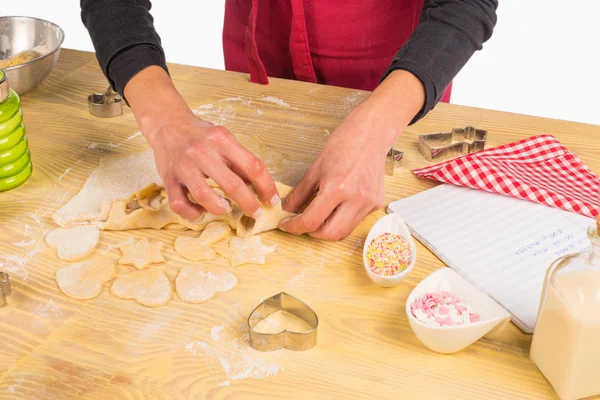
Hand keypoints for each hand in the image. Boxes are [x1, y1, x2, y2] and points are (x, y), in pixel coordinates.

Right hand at [124, 67, 279, 220]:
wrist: (167, 124)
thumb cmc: (201, 135)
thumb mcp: (224, 139)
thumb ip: (240, 160)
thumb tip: (260, 186)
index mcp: (221, 140)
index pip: (252, 166)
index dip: (266, 186)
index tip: (272, 200)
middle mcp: (202, 152)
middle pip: (232, 184)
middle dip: (249, 203)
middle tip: (256, 212)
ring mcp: (183, 166)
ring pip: (204, 196)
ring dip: (219, 208)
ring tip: (226, 209)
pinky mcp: (168, 179)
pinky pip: (179, 204)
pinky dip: (193, 213)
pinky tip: (202, 211)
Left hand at [279, 70, 424, 240]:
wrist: (370, 135)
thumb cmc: (343, 145)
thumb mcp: (315, 169)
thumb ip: (300, 193)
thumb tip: (287, 209)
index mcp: (336, 188)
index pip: (312, 220)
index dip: (295, 227)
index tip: (287, 225)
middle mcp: (355, 199)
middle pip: (330, 234)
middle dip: (313, 234)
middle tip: (303, 224)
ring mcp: (368, 203)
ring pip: (344, 231)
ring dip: (328, 229)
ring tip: (319, 216)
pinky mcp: (376, 203)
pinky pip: (356, 221)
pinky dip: (342, 220)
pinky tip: (337, 207)